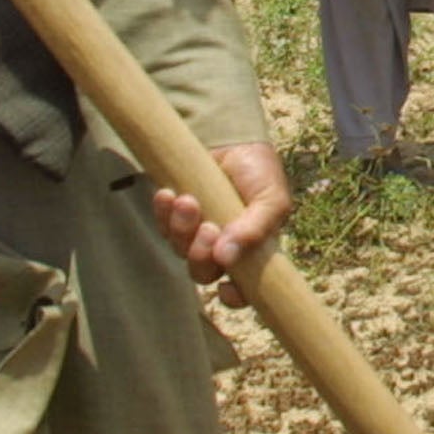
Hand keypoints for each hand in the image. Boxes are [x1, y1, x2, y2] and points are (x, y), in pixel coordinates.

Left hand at [152, 141, 293, 300]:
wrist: (232, 137)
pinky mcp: (175, 215)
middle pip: (203, 271)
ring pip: (180, 249)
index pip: (244, 287)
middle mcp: (222, 247)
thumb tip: (226, 259)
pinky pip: (162, 226)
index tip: (225, 289)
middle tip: (208, 227)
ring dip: (181, 228)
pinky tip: (169, 194)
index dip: (235, 296)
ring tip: (187, 200)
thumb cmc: (258, 171)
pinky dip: (163, 212)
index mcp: (251, 250)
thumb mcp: (270, 198)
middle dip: (200, 253)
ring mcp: (196, 232)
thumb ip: (256, 229)